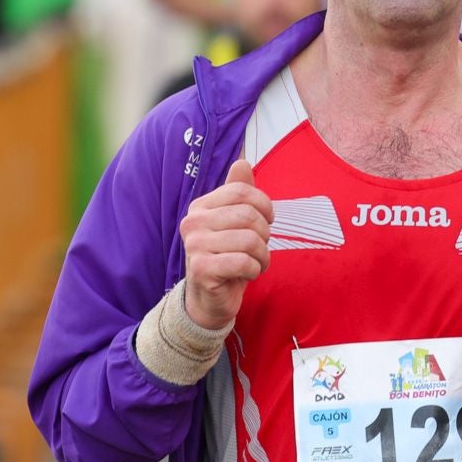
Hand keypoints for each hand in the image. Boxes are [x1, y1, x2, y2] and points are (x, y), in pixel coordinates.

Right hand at [180, 158, 273, 328]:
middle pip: (249, 215)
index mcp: (201, 206)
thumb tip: (242, 162)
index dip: (264, 205)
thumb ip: (239, 194)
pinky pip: (243, 262)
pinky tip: (247, 274)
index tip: (268, 220)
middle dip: (265, 235)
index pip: (242, 191)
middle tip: (260, 249)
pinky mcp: (201, 269)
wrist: (211, 298)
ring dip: (262, 256)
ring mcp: (194, 245)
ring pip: (249, 240)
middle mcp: (193, 222)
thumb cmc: (227, 258)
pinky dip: (254, 270)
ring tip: (255, 263)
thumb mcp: (235, 223)